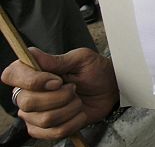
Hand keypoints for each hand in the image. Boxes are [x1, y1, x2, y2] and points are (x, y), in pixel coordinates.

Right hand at [2, 47, 118, 139]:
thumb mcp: (81, 58)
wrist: (109, 90)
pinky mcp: (44, 130)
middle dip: (59, 96)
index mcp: (31, 72)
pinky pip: (54, 132)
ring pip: (44, 119)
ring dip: (70, 109)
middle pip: (27, 102)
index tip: (57, 81)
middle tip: (73, 88)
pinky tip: (78, 113)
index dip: (32, 80)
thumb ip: (57, 59)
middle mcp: (27, 93)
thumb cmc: (94, 71)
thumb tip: (32, 54)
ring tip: (77, 100)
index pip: (12, 75)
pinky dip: (73, 122)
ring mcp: (33, 114)